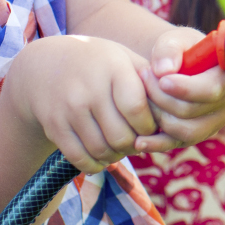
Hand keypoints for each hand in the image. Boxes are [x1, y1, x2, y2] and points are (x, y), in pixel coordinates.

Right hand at [6, 34, 157, 173]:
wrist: (45, 66)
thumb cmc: (99, 64)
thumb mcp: (124, 59)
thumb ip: (150, 80)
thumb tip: (178, 107)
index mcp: (112, 69)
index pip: (136, 109)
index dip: (148, 125)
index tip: (150, 126)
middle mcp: (88, 89)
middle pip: (121, 136)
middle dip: (134, 144)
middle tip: (136, 141)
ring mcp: (68, 109)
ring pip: (102, 151)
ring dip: (116, 156)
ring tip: (120, 146)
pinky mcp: (54, 126)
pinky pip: (80, 158)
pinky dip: (95, 164)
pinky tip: (102, 155)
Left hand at [138, 27, 224, 150]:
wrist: (177, 66)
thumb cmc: (179, 50)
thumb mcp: (175, 40)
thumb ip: (168, 49)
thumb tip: (163, 70)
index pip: (211, 90)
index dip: (186, 88)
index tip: (162, 79)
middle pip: (191, 111)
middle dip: (160, 96)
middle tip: (142, 75)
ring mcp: (214, 123)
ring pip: (183, 130)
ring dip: (156, 115)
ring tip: (140, 95)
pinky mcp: (197, 135)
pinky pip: (177, 145)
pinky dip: (156, 144)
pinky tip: (139, 141)